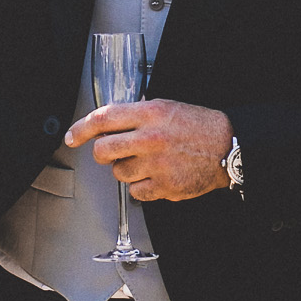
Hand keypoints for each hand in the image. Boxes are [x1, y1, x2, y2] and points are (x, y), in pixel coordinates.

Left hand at [68, 100, 233, 201]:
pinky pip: (136, 192)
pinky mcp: (164, 187)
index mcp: (150, 114)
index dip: (81, 128)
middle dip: (102, 153)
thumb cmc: (199, 127)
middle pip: (103, 150)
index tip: (73, 136)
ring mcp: (157, 165)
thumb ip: (137, 115)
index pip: (103, 118)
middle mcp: (151, 139)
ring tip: (146, 162)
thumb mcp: (167, 108)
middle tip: (110, 153)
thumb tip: (109, 124)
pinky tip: (155, 175)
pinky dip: (141, 187)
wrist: (227, 148)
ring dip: (126, 169)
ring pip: (118, 173)